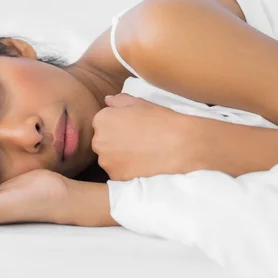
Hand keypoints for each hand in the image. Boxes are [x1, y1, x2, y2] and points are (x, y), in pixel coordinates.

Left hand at [91, 93, 209, 180]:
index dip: (117, 125)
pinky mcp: (116, 176)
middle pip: (102, 141)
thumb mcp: (138, 103)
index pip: (102, 123)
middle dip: (114, 141)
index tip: (131, 128)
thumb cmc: (160, 120)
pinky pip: (117, 172)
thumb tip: (108, 101)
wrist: (179, 144)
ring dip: (119, 156)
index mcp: (101, 120)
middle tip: (136, 140)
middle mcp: (98, 141)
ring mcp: (106, 161)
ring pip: (108, 158)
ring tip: (140, 152)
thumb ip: (118, 100)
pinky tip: (141, 163)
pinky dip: (126, 169)